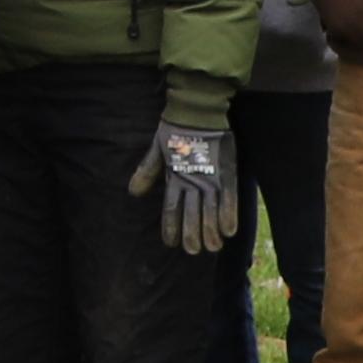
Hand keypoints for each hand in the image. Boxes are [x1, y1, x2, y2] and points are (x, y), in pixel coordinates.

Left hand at [133, 102, 238, 256]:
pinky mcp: (226, 171)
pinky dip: (229, 214)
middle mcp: (192, 180)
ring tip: (212, 248)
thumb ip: (147, 171)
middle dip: (192, 235)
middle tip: (193, 251)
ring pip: (210, 210)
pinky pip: (229, 197)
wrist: (197, 111)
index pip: (171, 208)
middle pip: (192, 213)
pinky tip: (229, 231)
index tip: (171, 243)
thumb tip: (133, 193)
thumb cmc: (174, 130)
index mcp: (174, 176)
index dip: (171, 226)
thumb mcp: (157, 149)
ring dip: (211, 231)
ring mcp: (210, 177)